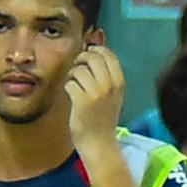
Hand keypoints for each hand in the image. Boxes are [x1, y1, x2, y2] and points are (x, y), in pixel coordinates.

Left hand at [62, 43, 127, 157]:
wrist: (99, 144)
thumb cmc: (102, 117)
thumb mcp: (112, 94)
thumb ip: (106, 72)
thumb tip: (95, 43)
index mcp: (119, 82)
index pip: (108, 54)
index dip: (94, 52)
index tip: (88, 60)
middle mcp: (110, 86)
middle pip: (92, 57)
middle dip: (81, 60)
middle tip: (77, 70)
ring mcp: (96, 94)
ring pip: (78, 69)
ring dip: (72, 75)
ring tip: (74, 84)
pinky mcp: (81, 102)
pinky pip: (69, 82)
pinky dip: (67, 87)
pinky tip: (71, 94)